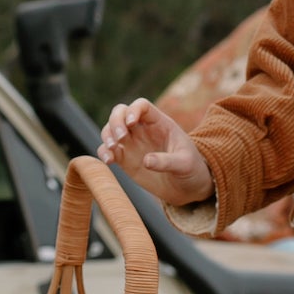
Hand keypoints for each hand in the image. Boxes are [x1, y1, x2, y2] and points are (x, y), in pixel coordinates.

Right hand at [99, 99, 213, 207]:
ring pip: (110, 129)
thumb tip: (146, 161)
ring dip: (107, 135)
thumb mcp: (184, 164)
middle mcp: (142, 129)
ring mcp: (132, 143)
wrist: (186, 187)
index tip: (131, 123)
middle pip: (120, 112)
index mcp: (160, 123)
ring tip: (113, 149)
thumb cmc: (190, 170)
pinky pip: (107, 150)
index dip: (133, 110)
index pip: (142, 106)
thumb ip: (167, 161)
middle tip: (120, 138)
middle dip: (116, 121)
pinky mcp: (124, 159)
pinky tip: (109, 161)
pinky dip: (103, 152)